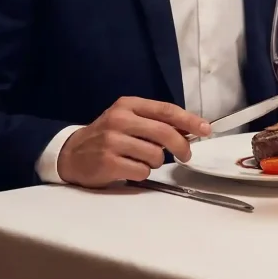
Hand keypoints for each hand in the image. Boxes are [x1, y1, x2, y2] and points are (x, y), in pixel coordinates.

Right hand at [57, 97, 210, 187]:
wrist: (72, 154)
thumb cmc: (108, 136)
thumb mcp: (130, 120)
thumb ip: (157, 122)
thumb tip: (193, 128)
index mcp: (128, 105)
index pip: (166, 110)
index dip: (189, 120)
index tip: (205, 129)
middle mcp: (120, 120)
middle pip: (165, 133)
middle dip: (182, 146)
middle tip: (186, 155)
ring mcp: (112, 141)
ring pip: (156, 154)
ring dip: (157, 161)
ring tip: (142, 159)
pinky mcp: (108, 162)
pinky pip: (142, 171)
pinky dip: (143, 172)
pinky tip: (130, 168)